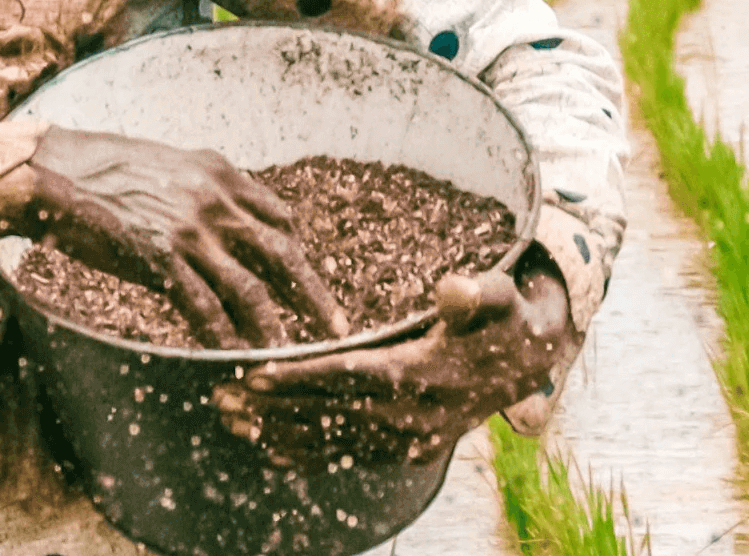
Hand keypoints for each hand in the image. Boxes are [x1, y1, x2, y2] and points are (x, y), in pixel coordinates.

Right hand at [25, 127, 348, 347]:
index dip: (294, 250)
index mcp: (218, 171)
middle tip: (336, 325)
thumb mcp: (165, 165)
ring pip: (252, 289)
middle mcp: (214, 199)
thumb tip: (217, 219)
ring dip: (275, 327)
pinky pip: (205, 309)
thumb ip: (198, 190)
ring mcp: (190, 230)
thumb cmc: (99, 169)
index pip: (278, 215)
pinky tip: (235, 359)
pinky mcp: (161, 259)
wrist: (50, 173)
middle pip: (283, 253)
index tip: (301, 277)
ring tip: (291, 356)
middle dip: (313, 294)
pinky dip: (224, 338)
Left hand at [211, 265, 577, 465]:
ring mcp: (408, 439)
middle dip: (271, 407)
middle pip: (328, 412)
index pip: (349, 375)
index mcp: (423, 373)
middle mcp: (412, 416)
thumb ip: (476, 292)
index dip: (302, 376)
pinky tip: (271, 454)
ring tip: (230, 422)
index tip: (256, 374)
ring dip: (279, 433)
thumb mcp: (498, 296)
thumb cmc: (503, 320)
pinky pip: (348, 458)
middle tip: (220, 398)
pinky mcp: (404, 450)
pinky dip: (309, 457)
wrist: (528, 364)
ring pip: (330, 440)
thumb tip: (452, 289)